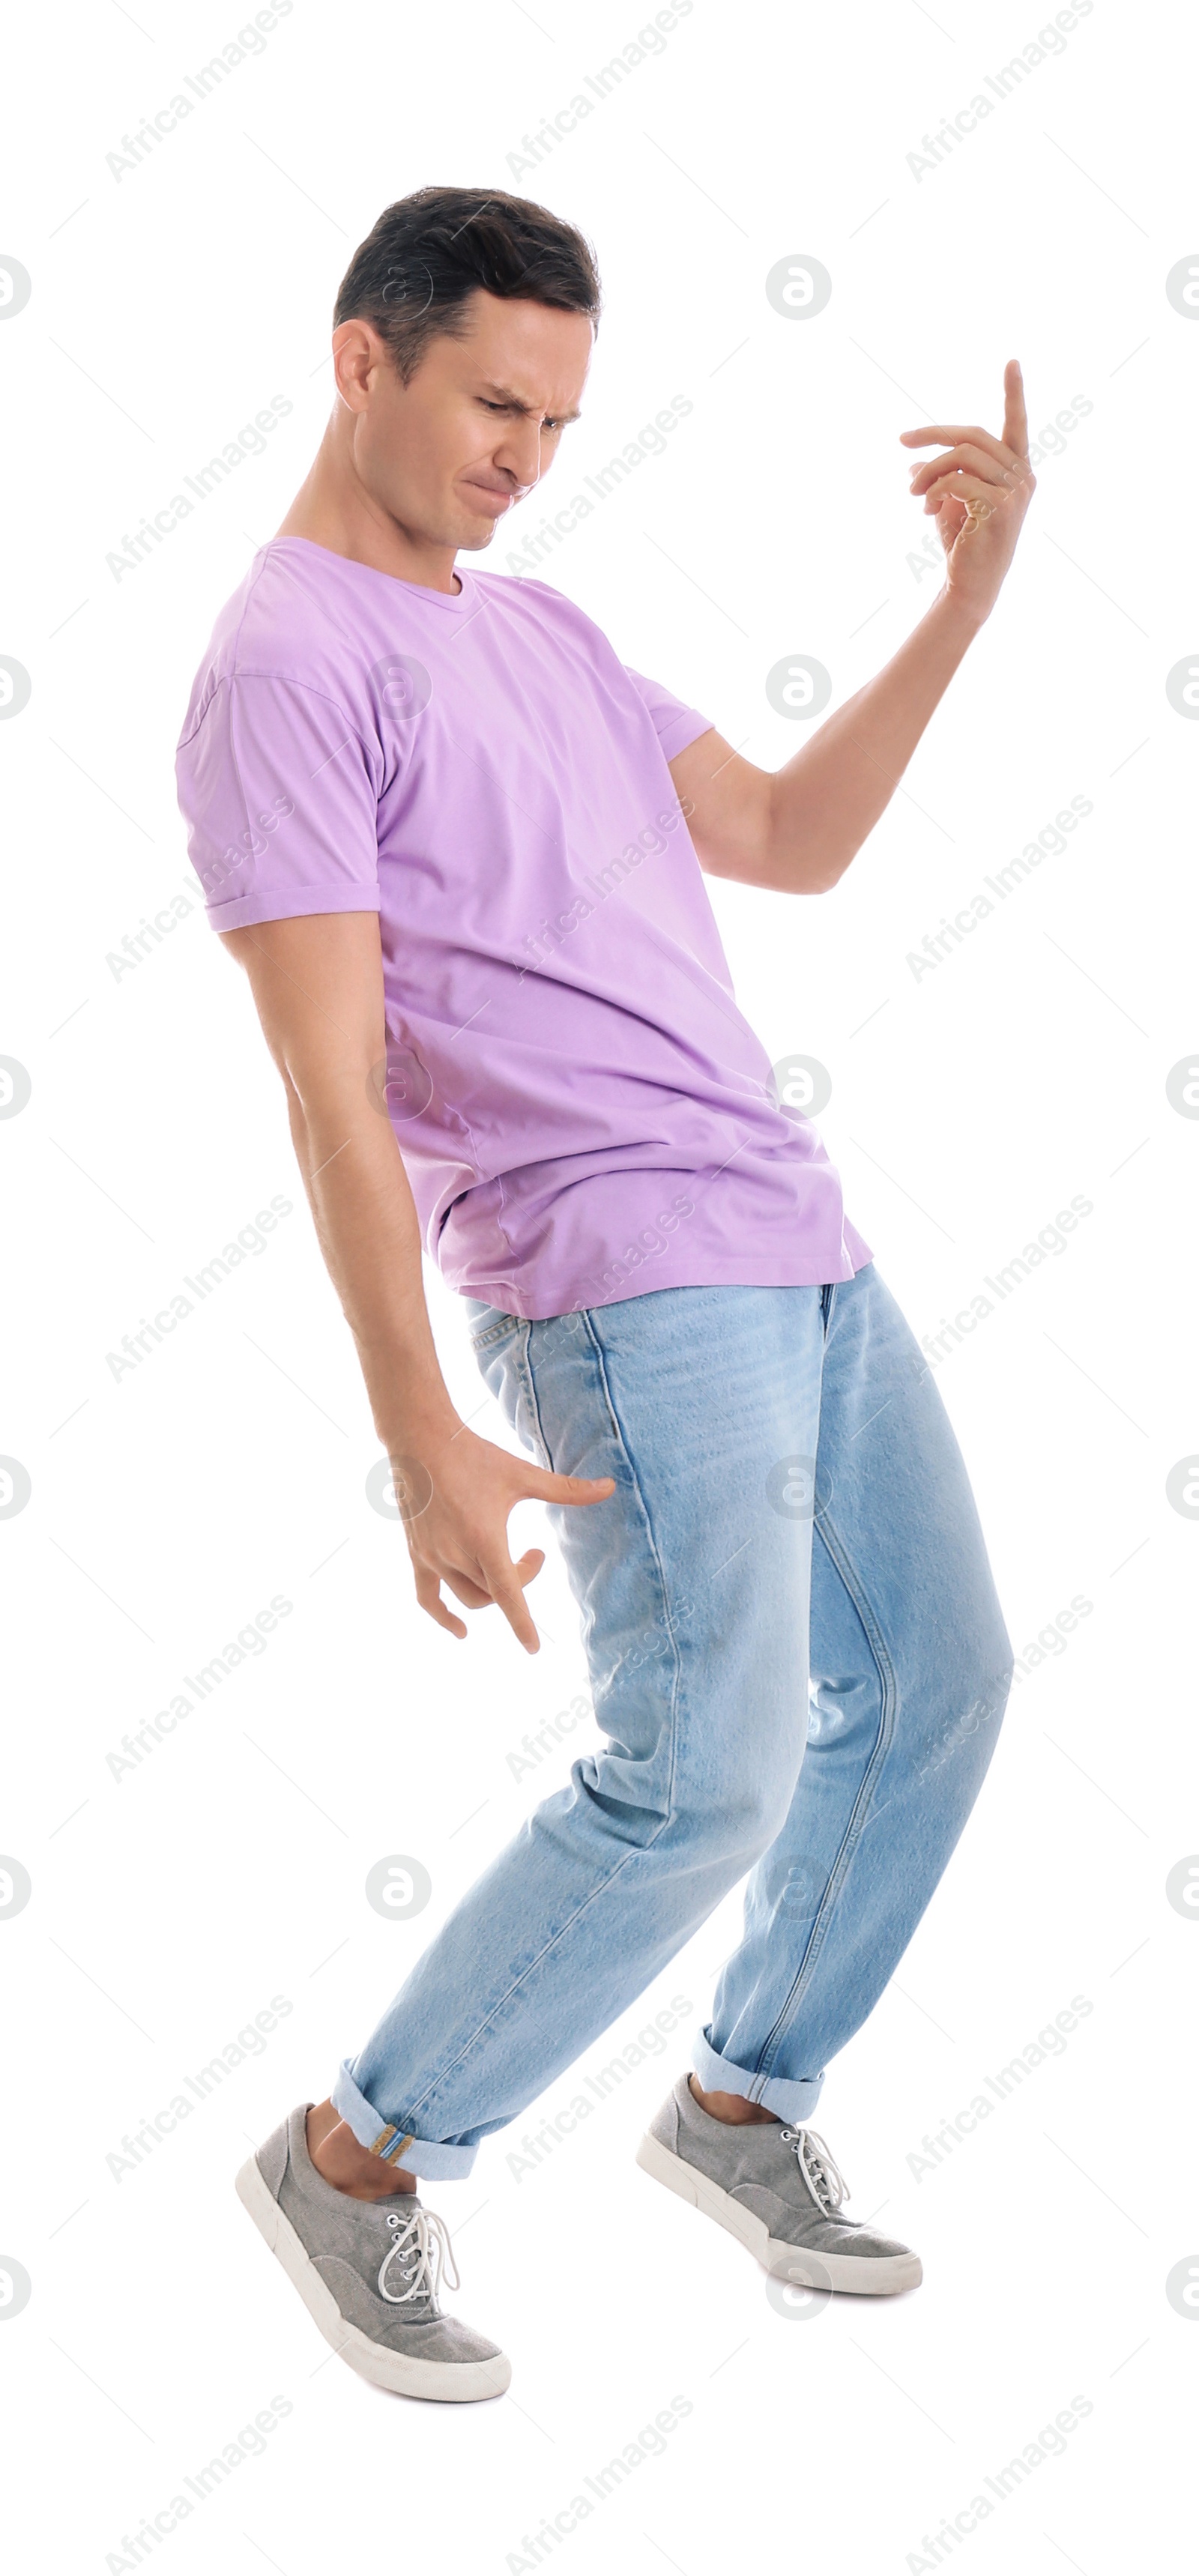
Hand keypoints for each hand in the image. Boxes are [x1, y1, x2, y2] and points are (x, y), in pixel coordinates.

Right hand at [393, 1422, 613, 1652]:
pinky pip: (428, 1599)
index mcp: (484, 1537)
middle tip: (534, 1554)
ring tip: (506, 1563)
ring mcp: (432, 1557)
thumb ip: (566, 1490)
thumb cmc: (474, 1456)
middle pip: (495, 1593)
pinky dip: (443, 1618)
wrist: (420, 1441)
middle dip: (521, 1580)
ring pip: (468, 1597)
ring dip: (493, 1592)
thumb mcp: (523, 1475)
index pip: (507, 1593)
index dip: (522, 1623)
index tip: (533, 1648)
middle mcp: (455, 1553)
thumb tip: (610, 1487)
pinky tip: (461, 1631)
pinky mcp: (416, 1555)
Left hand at [899, 359, 1035, 625]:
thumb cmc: (962, 545)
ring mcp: (1016, 491)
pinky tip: (925, 508)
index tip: (1012, 362)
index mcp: (1015, 470)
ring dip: (928, 471)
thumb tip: (913, 464)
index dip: (1014, 393)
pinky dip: (934, 489)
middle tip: (903, 441)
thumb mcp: (948, 503)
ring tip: (913, 493)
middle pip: (972, 435)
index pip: (1016, 425)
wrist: (968, 586)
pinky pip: (958, 480)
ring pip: (961, 456)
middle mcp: (1022, 476)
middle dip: (933, 434)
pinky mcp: (1002, 507)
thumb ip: (939, 477)